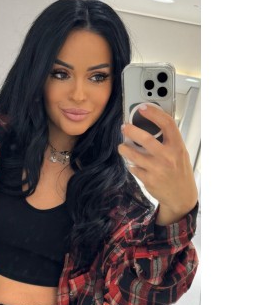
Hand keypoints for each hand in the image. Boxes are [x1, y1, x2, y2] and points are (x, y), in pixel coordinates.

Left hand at [118, 104, 197, 223]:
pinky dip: (131, 165)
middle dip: (131, 130)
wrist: (181, 196)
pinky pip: (134, 168)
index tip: (142, 108)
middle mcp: (168, 157)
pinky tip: (133, 163)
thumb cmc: (179, 172)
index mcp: (178, 147)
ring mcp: (157, 169)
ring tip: (122, 146)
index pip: (167, 124)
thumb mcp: (180, 153)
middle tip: (124, 127)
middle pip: (146, 139)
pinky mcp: (148, 180)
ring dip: (124, 149)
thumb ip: (168, 141)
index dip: (154, 113)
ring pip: (134, 155)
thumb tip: (149, 125)